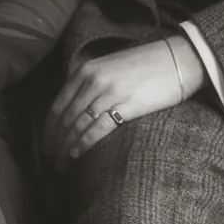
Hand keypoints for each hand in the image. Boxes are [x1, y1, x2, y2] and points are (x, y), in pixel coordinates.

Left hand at [42, 37, 204, 168]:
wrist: (177, 60)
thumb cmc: (145, 65)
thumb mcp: (109, 68)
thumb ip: (90, 83)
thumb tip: (75, 109)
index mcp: (85, 71)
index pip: (58, 105)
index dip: (49, 129)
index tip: (45, 145)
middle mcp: (92, 81)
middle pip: (65, 118)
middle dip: (55, 142)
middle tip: (50, 160)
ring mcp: (108, 93)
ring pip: (78, 125)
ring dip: (66, 147)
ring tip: (62, 164)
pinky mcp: (126, 105)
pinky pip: (98, 128)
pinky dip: (84, 143)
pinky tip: (77, 154)